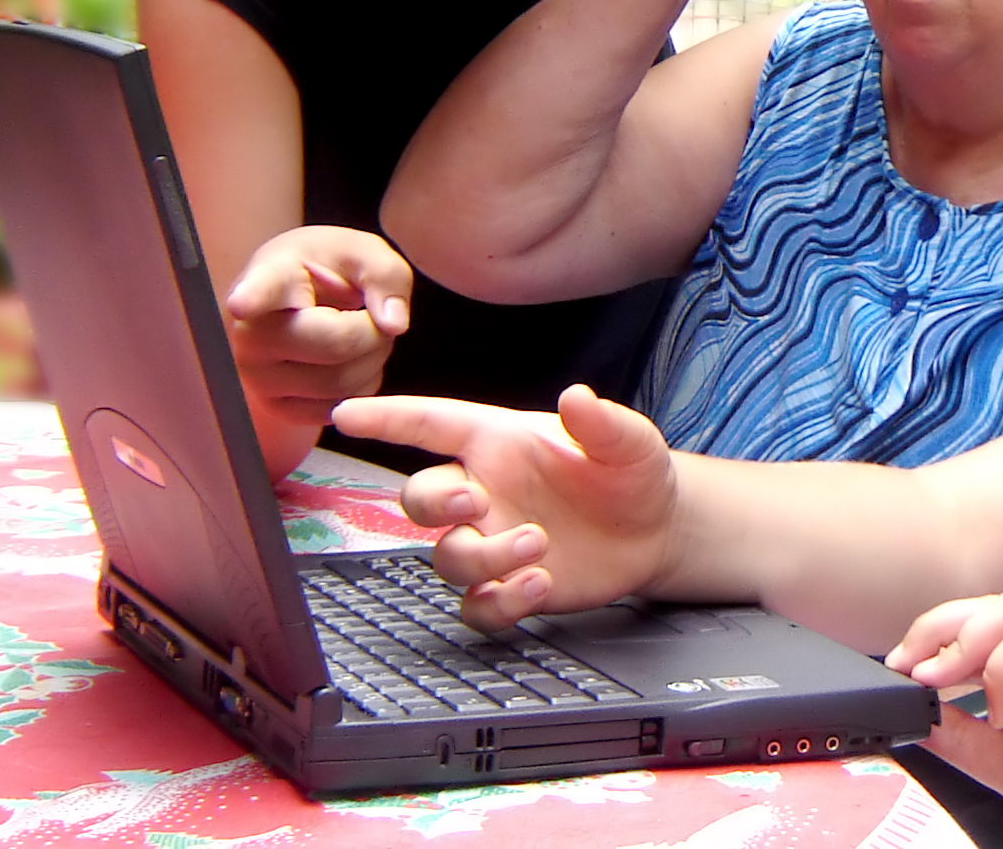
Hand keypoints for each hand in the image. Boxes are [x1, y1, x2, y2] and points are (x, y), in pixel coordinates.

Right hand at [225, 226, 410, 427]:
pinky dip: (361, 384)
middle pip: (335, 346)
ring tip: (361, 334)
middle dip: (373, 333)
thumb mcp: (364, 254)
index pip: (260, 289)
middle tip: (371, 314)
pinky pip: (339, 408)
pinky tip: (349, 359)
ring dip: (372, 359)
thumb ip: (386, 276)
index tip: (242, 302)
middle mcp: (251, 332)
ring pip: (340, 383)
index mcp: (270, 279)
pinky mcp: (278, 408)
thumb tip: (393, 324)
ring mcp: (258, 376)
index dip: (252, 297)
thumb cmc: (330, 271)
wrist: (302, 300)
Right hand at [329, 386, 678, 630]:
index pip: (430, 424)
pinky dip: (499, 602)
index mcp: (498, 443)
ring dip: (484, 555)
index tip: (344, 414)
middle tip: (475, 503)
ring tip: (540, 543)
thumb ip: (601, 421)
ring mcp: (492, 542)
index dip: (386, 418)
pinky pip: (475, 606)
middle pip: (419, 499)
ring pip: (446, 557)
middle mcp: (484, 492)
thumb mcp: (627, 441)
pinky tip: (539, 584)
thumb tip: (576, 396)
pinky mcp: (509, 587)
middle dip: (433, 502)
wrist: (658, 530)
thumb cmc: (631, 473)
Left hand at [886, 593, 1002, 842]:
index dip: (936, 637)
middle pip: (988, 605)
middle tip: (907, 663)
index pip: (980, 622)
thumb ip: (965, 735)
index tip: (901, 666)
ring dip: (963, 642)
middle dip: (939, 629)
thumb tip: (918, 714)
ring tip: (939, 679)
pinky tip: (1000, 710)